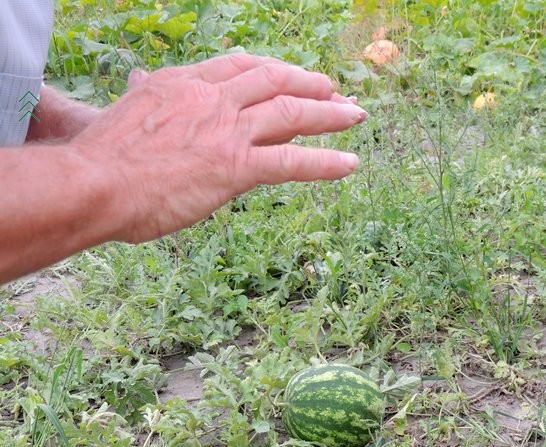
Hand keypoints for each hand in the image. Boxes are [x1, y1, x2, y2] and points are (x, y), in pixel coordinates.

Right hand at [72, 53, 365, 243]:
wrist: (93, 184)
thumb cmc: (102, 157)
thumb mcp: (126, 112)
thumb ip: (146, 96)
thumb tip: (140, 81)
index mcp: (185, 82)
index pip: (241, 66)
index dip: (275, 69)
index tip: (293, 76)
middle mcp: (212, 98)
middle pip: (275, 81)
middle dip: (311, 85)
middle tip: (337, 92)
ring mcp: (227, 131)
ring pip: (292, 114)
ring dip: (330, 114)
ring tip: (356, 116)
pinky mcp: (235, 167)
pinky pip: (292, 162)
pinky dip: (325, 162)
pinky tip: (350, 164)